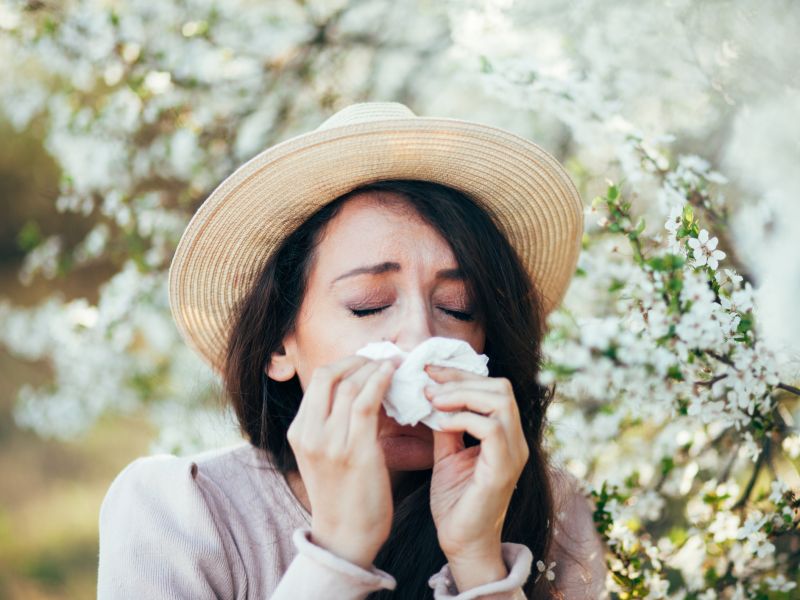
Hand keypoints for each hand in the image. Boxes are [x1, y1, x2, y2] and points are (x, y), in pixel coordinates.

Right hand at [286, 355, 397, 568]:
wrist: (345, 537)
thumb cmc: (342, 495)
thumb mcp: (325, 454)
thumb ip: (333, 423)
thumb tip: (361, 388)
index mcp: (298, 432)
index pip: (319, 380)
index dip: (346, 362)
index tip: (368, 360)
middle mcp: (309, 433)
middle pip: (330, 375)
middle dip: (359, 359)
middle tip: (382, 358)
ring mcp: (329, 442)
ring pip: (350, 384)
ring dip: (375, 368)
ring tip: (393, 364)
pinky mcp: (354, 451)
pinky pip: (366, 402)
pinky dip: (380, 382)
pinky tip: (393, 375)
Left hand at [424, 364, 529, 560]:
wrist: (461, 544)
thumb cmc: (455, 503)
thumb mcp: (447, 454)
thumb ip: (446, 426)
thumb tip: (432, 395)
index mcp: (505, 435)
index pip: (493, 387)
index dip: (461, 374)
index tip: (429, 371)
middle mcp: (516, 441)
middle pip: (500, 387)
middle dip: (461, 378)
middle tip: (429, 383)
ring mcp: (514, 454)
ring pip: (500, 401)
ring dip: (462, 394)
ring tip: (433, 400)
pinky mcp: (503, 469)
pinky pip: (492, 428)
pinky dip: (464, 418)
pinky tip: (441, 423)